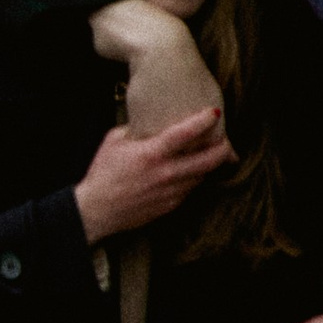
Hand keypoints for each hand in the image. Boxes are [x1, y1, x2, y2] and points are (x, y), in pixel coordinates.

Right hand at [73, 106, 230, 244]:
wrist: (97, 210)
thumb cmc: (102, 173)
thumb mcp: (114, 141)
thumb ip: (136, 128)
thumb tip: (151, 118)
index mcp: (151, 154)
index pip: (186, 134)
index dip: (204, 121)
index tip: (214, 112)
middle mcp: (166, 174)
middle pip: (209, 160)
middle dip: (224, 147)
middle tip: (225, 139)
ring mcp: (171, 192)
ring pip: (203, 176)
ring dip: (210, 164)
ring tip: (212, 153)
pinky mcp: (171, 205)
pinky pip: (191, 189)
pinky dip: (195, 177)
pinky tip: (191, 170)